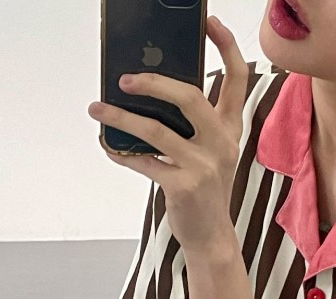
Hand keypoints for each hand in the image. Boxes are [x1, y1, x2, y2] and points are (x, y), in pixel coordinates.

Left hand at [87, 14, 248, 252]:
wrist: (211, 238)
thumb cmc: (204, 193)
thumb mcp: (210, 156)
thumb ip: (193, 128)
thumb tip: (148, 97)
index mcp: (230, 131)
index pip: (237, 81)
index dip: (227, 48)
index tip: (210, 24)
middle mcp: (221, 144)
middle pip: (191, 97)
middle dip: (155, 82)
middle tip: (125, 79)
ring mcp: (203, 166)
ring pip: (156, 130)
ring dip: (121, 118)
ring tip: (98, 110)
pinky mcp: (183, 187)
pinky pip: (144, 162)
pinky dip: (123, 153)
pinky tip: (109, 147)